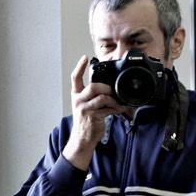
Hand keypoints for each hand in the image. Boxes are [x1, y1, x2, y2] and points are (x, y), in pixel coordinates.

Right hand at [62, 53, 122, 169]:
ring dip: (113, 100)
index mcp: (76, 95)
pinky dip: (116, 109)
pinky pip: (107, 109)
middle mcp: (78, 100)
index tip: (85, 57)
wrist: (82, 138)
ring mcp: (84, 109)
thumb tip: (109, 88)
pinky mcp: (92, 117)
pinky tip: (120, 110)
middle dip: (106, 87)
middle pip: (93, 87)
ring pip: (102, 98)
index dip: (79, 67)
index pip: (75, 78)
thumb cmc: (86, 120)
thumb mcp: (85, 105)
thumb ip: (93, 95)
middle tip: (112, 91)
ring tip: (118, 104)